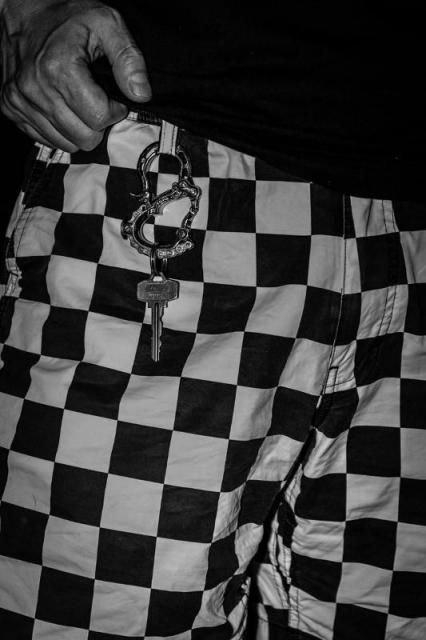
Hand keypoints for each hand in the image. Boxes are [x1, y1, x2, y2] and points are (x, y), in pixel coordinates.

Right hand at [0, 0, 151, 151]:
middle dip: (98, 124)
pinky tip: (62, 106)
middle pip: (84, 138)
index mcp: (59, 68)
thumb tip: (141, 94)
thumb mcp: (107, 23)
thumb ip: (129, 59)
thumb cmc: (66, 17)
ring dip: (79, 129)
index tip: (113, 98)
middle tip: (97, 102)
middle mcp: (34, 88)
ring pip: (66, 144)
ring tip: (79, 102)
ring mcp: (19, 100)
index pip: (99, 118)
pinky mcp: (11, 108)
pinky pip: (46, 140)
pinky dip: (59, 129)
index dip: (114, 111)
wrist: (23, 10)